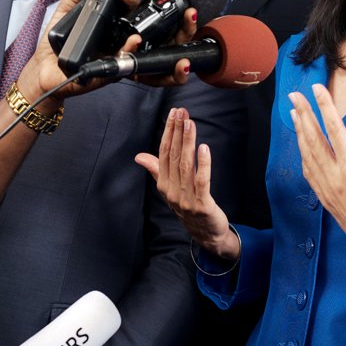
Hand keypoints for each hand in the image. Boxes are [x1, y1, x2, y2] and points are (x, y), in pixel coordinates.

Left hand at [19, 0, 193, 107]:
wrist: (43, 70)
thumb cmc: (57, 46)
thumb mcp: (66, 11)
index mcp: (118, 29)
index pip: (140, 14)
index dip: (140, 1)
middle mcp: (125, 44)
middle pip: (161, 36)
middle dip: (184, 26)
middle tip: (189, 12)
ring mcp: (121, 60)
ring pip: (155, 55)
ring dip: (174, 43)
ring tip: (181, 26)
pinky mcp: (112, 74)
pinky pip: (129, 65)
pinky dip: (133, 51)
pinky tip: (134, 41)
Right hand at [135, 108, 238, 259]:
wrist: (205, 234)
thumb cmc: (189, 207)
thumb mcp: (170, 188)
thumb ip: (156, 170)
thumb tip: (139, 156)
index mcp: (163, 184)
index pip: (164, 153)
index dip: (168, 132)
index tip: (173, 113)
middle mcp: (172, 190)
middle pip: (173, 156)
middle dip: (177, 132)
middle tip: (182, 112)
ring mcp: (186, 198)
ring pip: (185, 165)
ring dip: (187, 142)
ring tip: (190, 123)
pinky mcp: (202, 205)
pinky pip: (201, 181)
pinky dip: (203, 164)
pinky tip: (204, 148)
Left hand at [288, 85, 345, 306]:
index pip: (335, 131)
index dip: (325, 108)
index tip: (317, 90)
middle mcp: (335, 178)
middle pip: (314, 139)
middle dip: (304, 115)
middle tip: (294, 96)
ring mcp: (328, 189)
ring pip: (308, 154)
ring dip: (300, 132)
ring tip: (294, 113)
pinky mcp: (326, 198)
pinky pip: (309, 171)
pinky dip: (303, 154)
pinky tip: (302, 145)